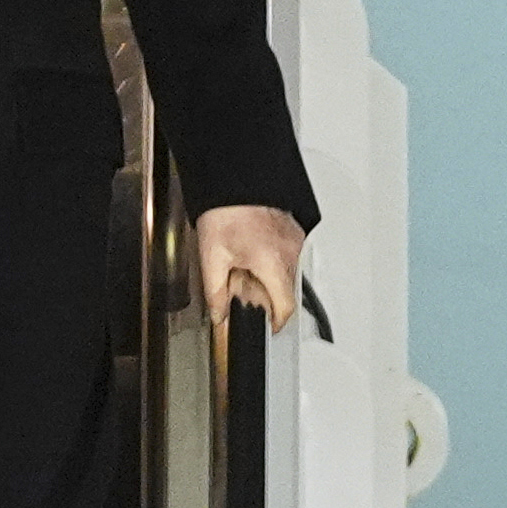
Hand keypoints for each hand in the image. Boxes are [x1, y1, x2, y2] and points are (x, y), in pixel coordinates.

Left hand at [193, 203, 307, 336]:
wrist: (235, 181)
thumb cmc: (226, 211)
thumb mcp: (212, 258)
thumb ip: (216, 293)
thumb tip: (220, 314)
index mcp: (273, 264)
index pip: (286, 307)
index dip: (276, 322)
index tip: (268, 325)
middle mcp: (290, 253)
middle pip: (284, 291)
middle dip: (263, 295)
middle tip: (239, 284)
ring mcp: (294, 241)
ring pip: (286, 274)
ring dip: (267, 278)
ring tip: (242, 262)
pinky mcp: (293, 233)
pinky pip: (287, 257)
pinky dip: (271, 262)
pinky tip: (252, 251)